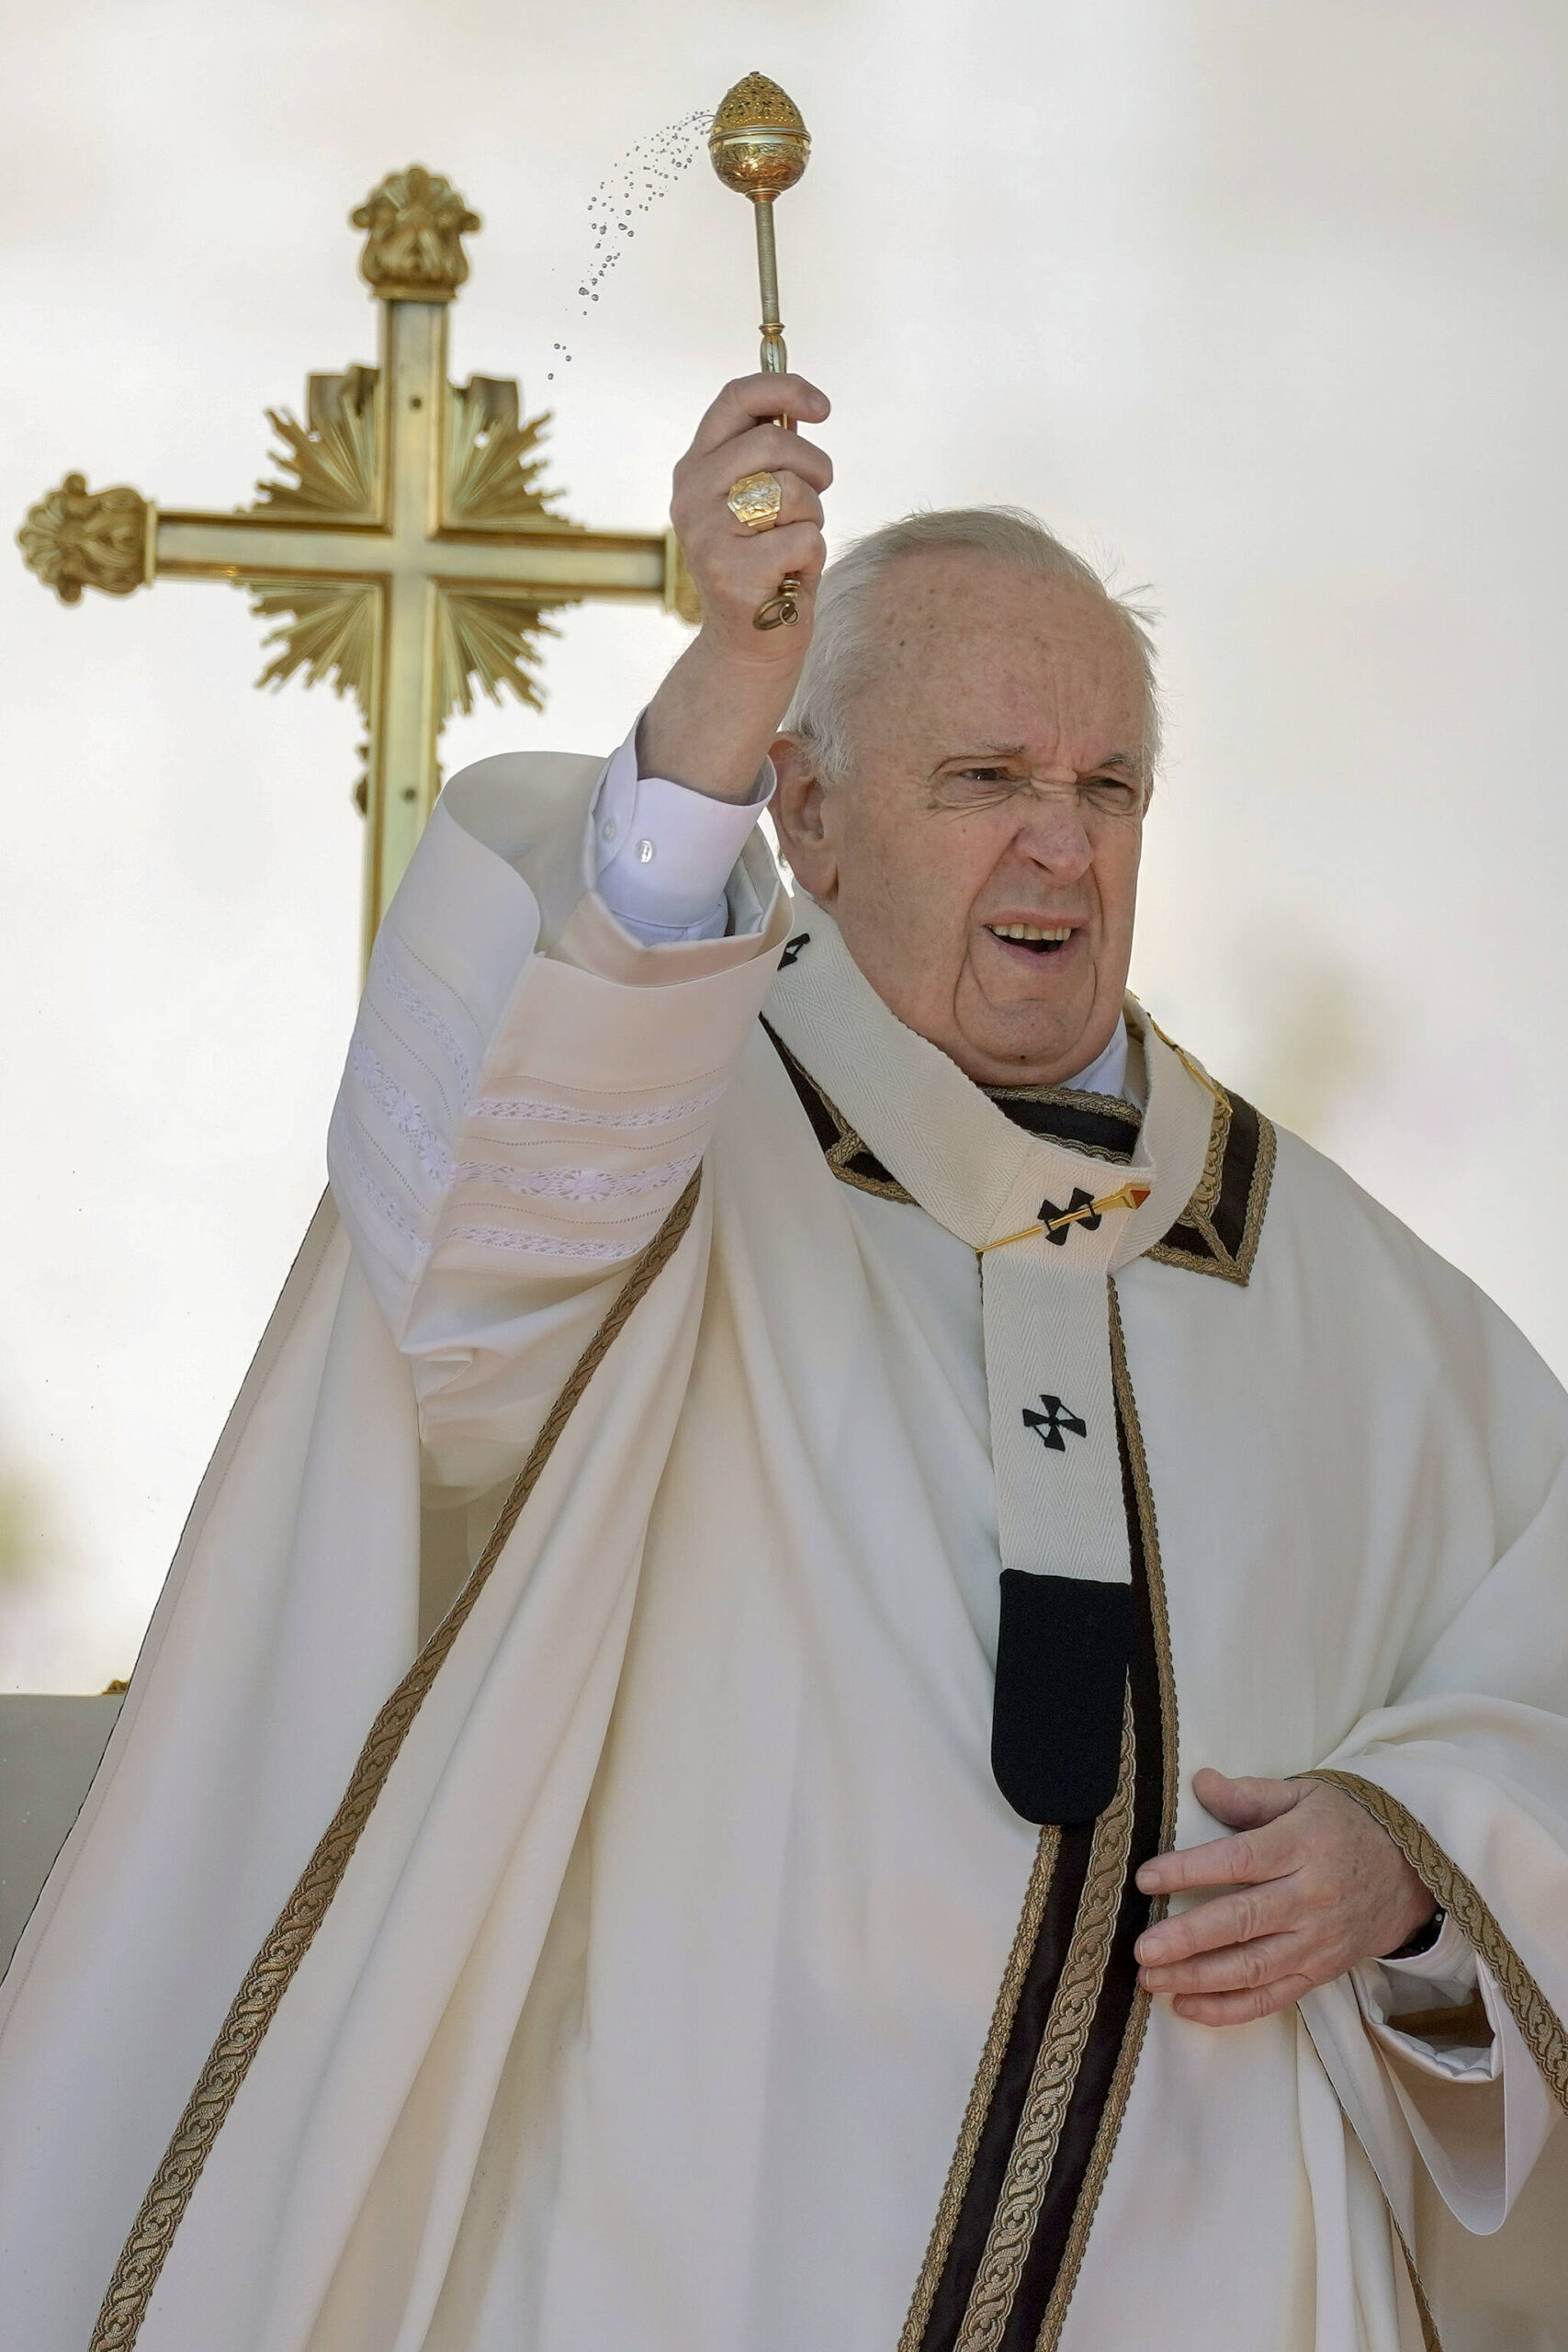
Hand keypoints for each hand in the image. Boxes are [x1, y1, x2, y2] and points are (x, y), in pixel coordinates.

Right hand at [641, 374, 831, 799]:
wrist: (750, 643)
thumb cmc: (767, 561)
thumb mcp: (758, 499)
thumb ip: (767, 455)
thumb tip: (803, 403)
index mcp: (694, 466)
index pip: (736, 399)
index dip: (785, 389)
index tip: (823, 407)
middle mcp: (691, 495)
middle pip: (773, 441)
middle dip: (815, 465)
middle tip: (820, 491)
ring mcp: (707, 534)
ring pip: (792, 491)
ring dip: (813, 516)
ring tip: (793, 543)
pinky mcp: (734, 571)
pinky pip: (804, 537)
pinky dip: (811, 557)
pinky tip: (790, 576)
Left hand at [1133, 1769, 1435, 2026]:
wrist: (1411, 1873)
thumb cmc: (1345, 1826)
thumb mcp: (1303, 1795)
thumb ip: (1249, 1795)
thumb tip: (1200, 1782)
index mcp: (1301, 1847)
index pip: (1239, 1861)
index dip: (1190, 1870)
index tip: (1146, 1878)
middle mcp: (1310, 1898)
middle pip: (1243, 1922)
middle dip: (1189, 1939)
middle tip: (1143, 1949)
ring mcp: (1317, 1941)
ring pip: (1254, 1968)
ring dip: (1199, 1979)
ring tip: (1151, 1980)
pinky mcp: (1321, 1972)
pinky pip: (1273, 1998)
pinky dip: (1229, 2009)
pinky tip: (1187, 2007)